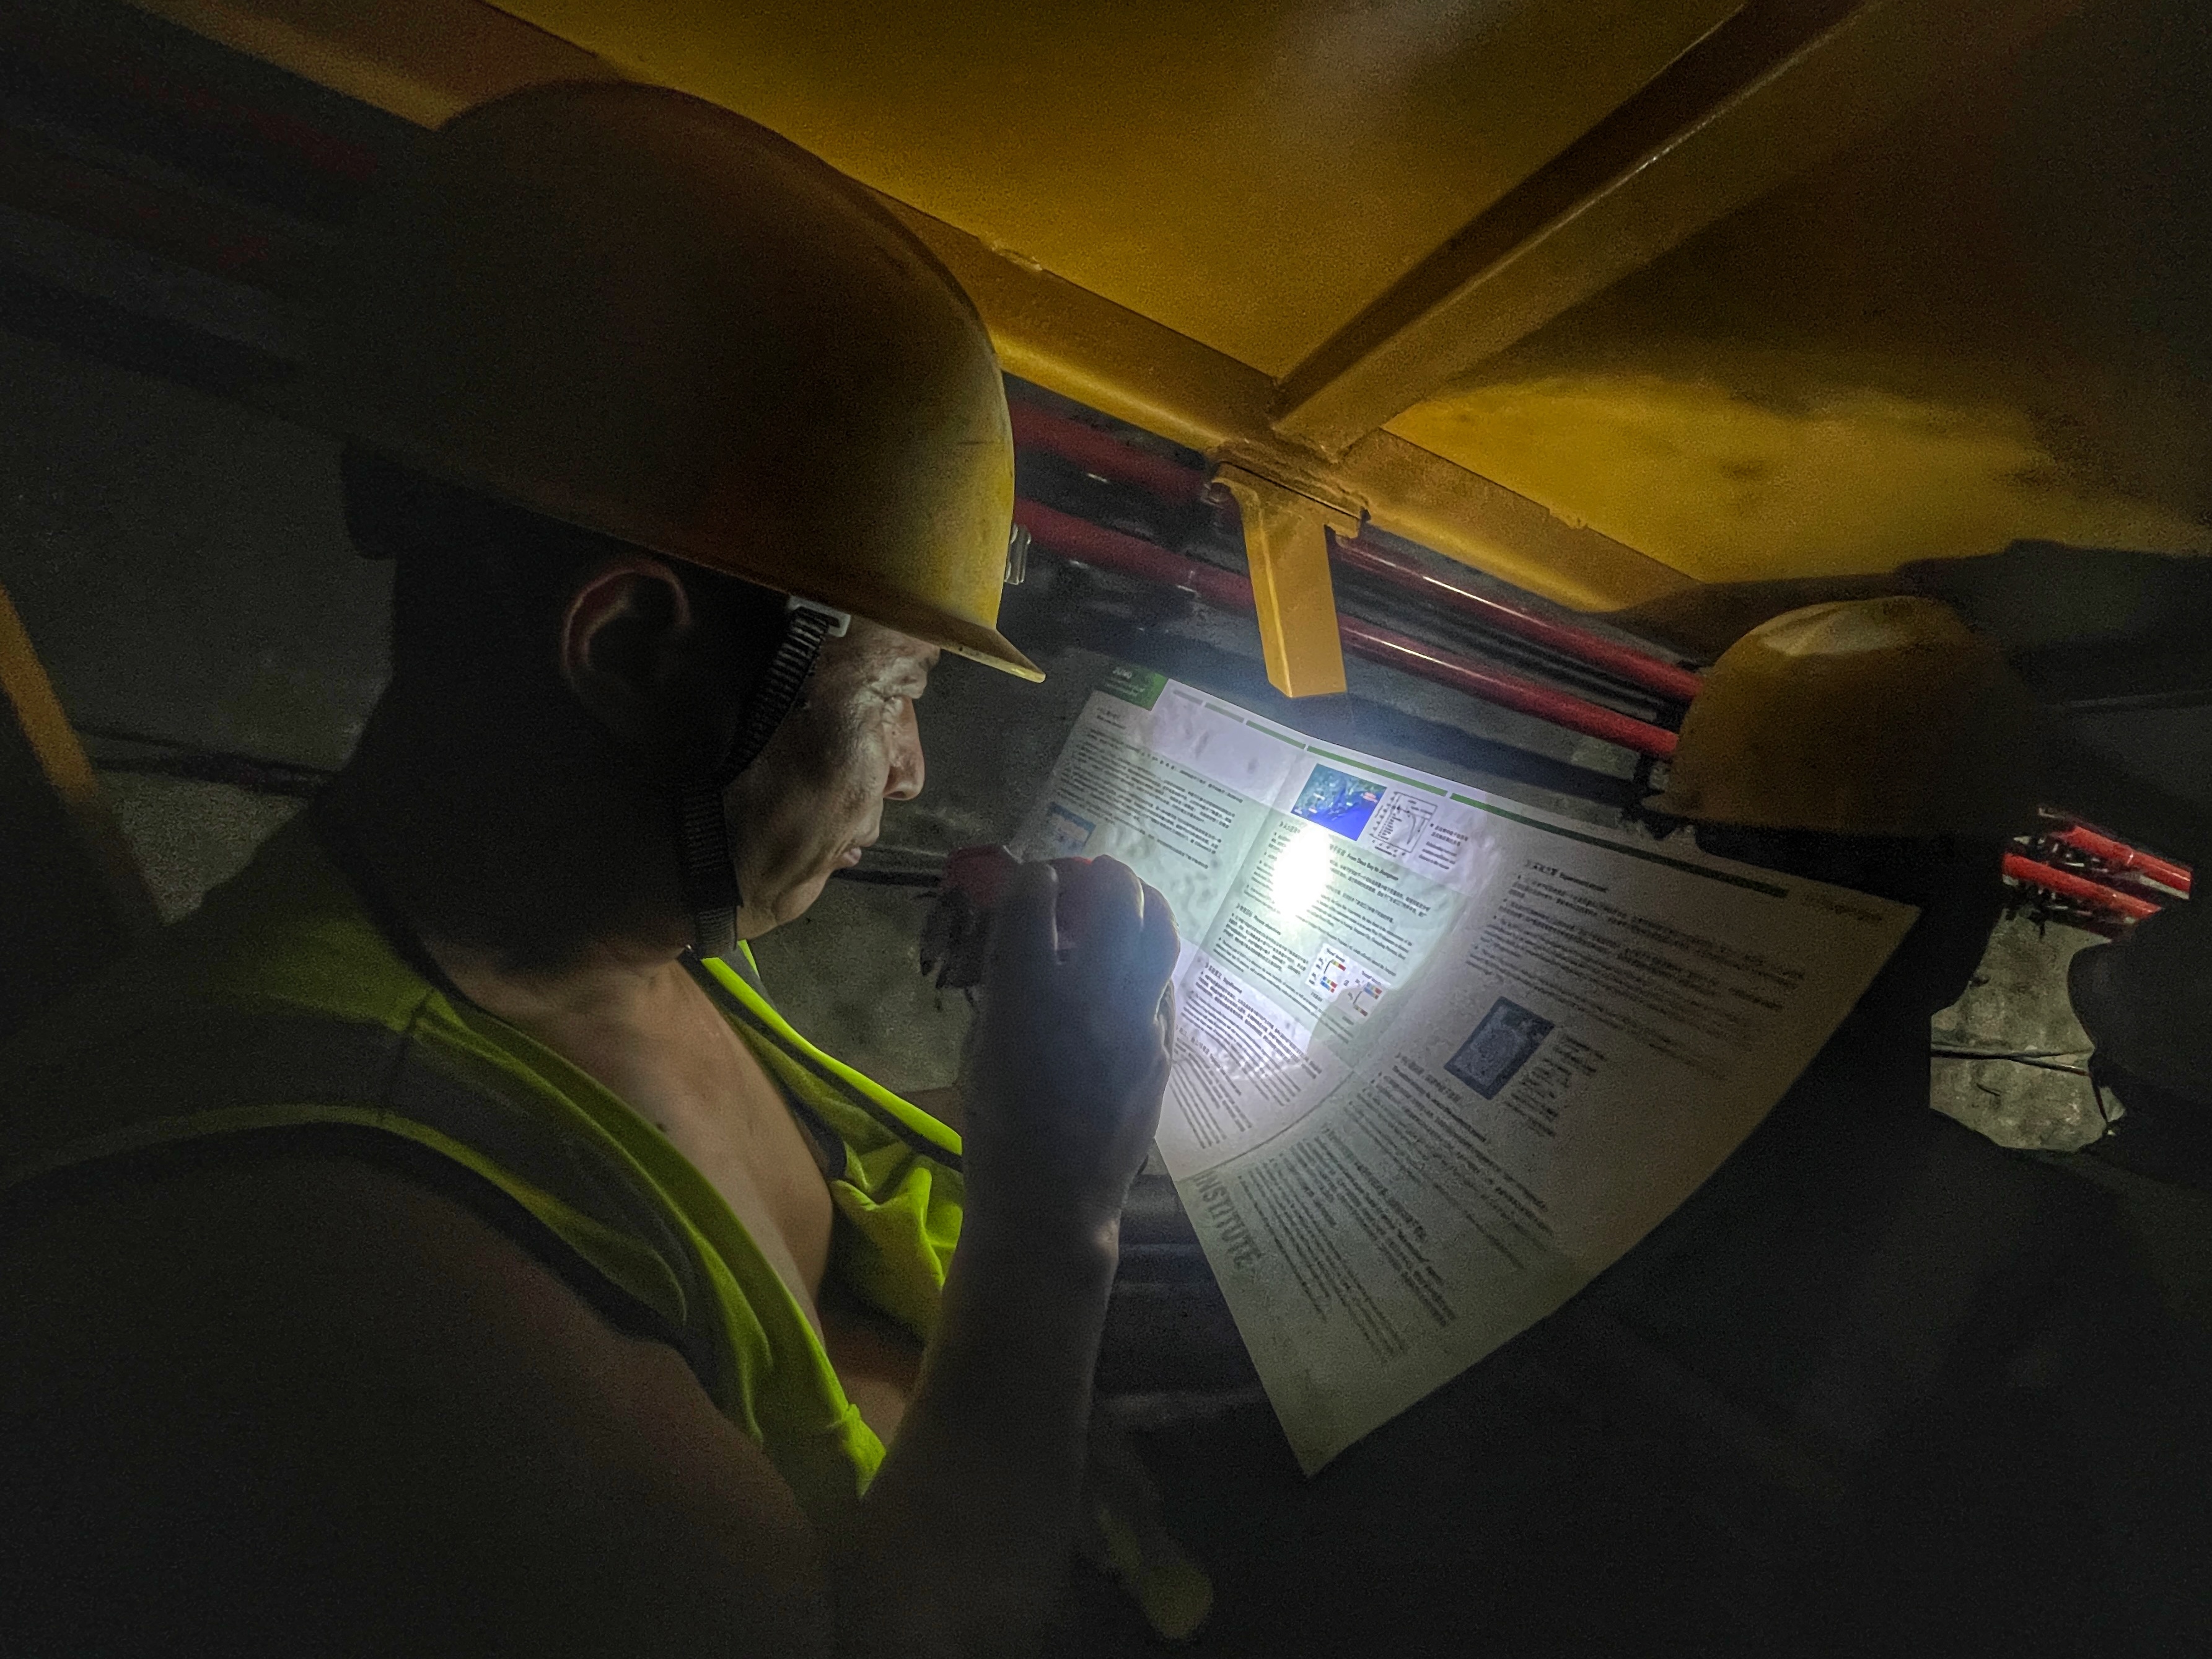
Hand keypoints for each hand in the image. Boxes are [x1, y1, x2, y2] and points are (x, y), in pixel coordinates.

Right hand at [958, 858, 1177, 1242]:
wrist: (1052, 1201)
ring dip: (1146, 903)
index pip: (1038, 901)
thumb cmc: (997, 1131)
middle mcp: (1089, 996)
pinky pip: (1165, 985)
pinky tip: (1139, 964)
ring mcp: (1136, 1022)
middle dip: (1105, 873)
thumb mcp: (981, 1050)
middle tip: (1096, 872)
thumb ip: (1006, 987)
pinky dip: (1151, 961)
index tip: (1036, 877)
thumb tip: (1026, 938)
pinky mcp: (1162, 1049)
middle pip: (1116, 900)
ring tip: (1133, 897)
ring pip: (1159, 934)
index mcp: (1027, 995)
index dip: (1036, 878)